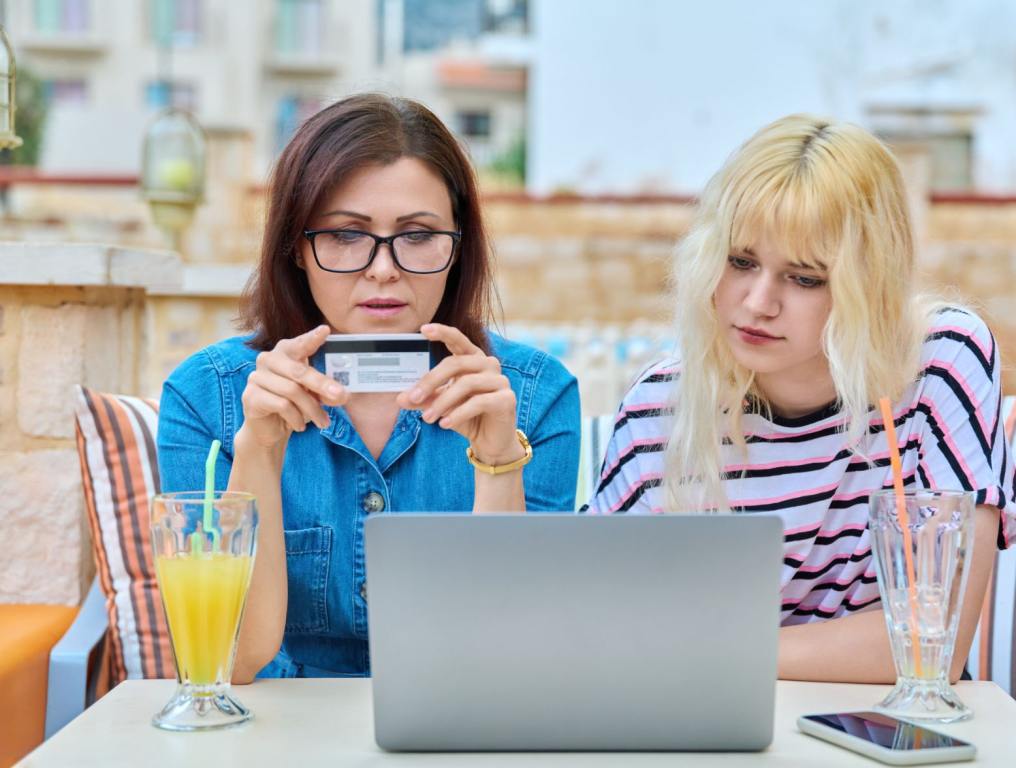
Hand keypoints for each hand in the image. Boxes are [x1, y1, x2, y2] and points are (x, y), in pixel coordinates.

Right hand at [238, 325, 348, 450]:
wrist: (269, 430)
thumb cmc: (293, 405)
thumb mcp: (313, 395)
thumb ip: (326, 391)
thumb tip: (343, 395)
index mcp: (285, 353)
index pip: (300, 343)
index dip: (312, 338)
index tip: (325, 331)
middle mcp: (268, 360)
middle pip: (299, 370)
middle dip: (322, 384)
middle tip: (341, 396)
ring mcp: (256, 377)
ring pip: (292, 391)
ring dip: (312, 409)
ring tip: (323, 422)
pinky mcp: (250, 396)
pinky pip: (281, 405)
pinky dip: (296, 417)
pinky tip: (300, 425)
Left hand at [396, 324, 521, 464]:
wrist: (491, 443)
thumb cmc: (467, 418)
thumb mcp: (442, 406)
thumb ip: (424, 399)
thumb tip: (401, 397)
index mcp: (473, 359)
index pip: (458, 339)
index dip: (442, 332)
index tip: (423, 329)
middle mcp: (489, 365)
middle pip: (456, 363)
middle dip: (431, 381)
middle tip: (413, 397)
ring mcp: (500, 381)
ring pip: (466, 383)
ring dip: (442, 402)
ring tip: (428, 418)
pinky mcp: (506, 399)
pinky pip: (478, 402)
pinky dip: (458, 414)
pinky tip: (444, 424)